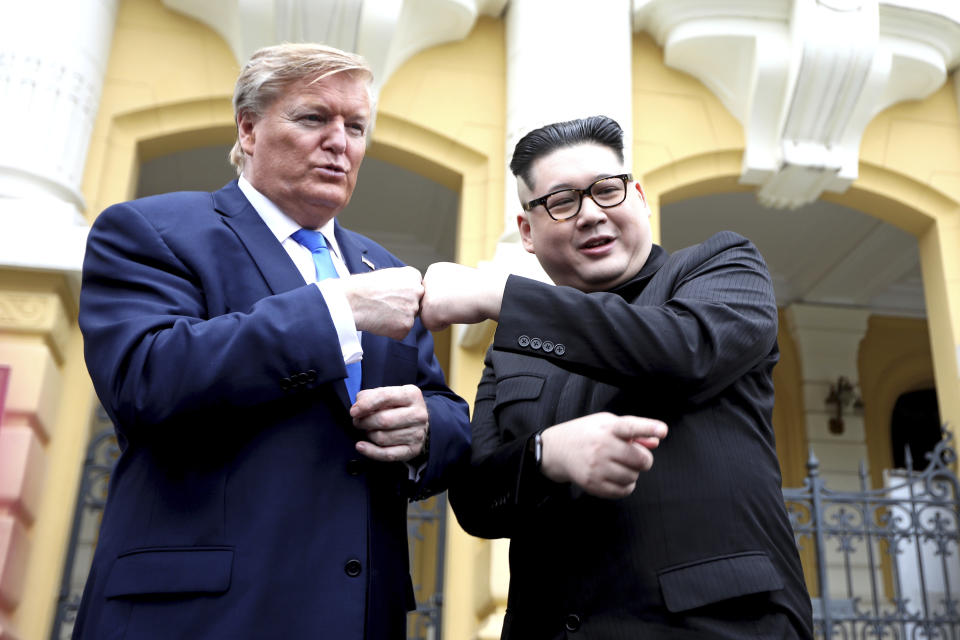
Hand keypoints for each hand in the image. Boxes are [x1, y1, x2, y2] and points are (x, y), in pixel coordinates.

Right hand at [338, 266, 422, 339]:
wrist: (353, 301)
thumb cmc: (364, 287)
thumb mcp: (387, 274)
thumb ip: (402, 282)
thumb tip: (406, 291)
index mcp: (413, 276)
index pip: (416, 288)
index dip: (402, 293)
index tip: (390, 294)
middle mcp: (417, 292)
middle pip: (415, 303)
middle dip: (404, 307)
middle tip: (386, 305)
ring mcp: (412, 310)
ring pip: (408, 318)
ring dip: (397, 319)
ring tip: (380, 312)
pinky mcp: (406, 326)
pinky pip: (401, 332)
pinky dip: (391, 331)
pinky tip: (380, 322)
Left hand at [350, 385, 428, 462]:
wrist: (419, 423)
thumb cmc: (399, 407)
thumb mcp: (389, 394)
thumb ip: (371, 396)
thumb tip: (358, 407)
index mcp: (412, 395)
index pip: (385, 397)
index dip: (366, 404)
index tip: (353, 411)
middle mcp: (418, 414)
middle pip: (383, 420)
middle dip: (364, 422)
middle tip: (358, 422)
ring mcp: (417, 433)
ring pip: (382, 438)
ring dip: (368, 434)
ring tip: (367, 430)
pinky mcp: (413, 450)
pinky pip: (387, 454)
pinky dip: (370, 451)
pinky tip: (361, 446)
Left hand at [420, 262, 507, 330]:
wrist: (490, 293)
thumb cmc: (481, 289)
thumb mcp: (457, 280)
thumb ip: (444, 287)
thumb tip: (438, 301)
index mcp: (434, 270)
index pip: (430, 293)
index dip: (445, 299)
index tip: (459, 294)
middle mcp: (426, 279)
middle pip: (426, 304)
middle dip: (441, 308)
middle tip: (459, 301)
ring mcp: (426, 294)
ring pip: (426, 314)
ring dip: (442, 315)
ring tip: (458, 306)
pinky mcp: (428, 308)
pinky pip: (430, 325)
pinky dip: (443, 325)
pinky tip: (455, 312)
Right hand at [540, 413, 666, 498]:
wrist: (557, 450)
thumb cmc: (587, 434)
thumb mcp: (606, 423)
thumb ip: (633, 430)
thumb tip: (655, 441)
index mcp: (607, 428)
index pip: (629, 427)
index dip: (648, 428)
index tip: (662, 430)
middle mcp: (602, 447)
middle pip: (641, 459)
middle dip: (644, 460)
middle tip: (635, 457)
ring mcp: (597, 468)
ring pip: (634, 477)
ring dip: (633, 473)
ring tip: (621, 465)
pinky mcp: (594, 484)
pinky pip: (624, 491)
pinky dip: (627, 485)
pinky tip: (617, 476)